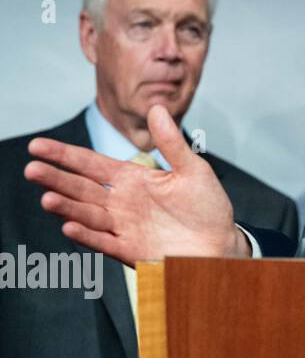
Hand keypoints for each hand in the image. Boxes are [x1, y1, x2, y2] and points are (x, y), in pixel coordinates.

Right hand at [25, 104, 246, 265]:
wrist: (221, 243)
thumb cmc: (207, 205)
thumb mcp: (193, 169)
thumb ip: (172, 143)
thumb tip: (158, 108)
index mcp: (132, 179)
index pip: (91, 164)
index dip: (65, 155)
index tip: (37, 146)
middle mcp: (121, 202)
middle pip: (81, 188)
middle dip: (56, 179)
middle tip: (31, 169)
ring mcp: (123, 226)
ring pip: (88, 214)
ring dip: (67, 207)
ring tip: (47, 198)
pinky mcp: (131, 250)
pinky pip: (104, 242)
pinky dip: (87, 235)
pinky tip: (70, 226)